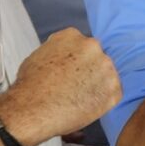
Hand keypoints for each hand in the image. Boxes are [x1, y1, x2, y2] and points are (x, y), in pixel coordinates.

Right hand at [0, 29, 121, 145]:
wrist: (32, 109)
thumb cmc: (30, 86)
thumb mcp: (38, 55)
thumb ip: (57, 50)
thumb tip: (64, 54)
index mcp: (71, 36)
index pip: (81, 45)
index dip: (76, 60)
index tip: (71, 70)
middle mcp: (92, 46)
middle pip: (96, 58)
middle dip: (88, 70)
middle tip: (75, 85)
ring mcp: (106, 67)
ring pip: (106, 75)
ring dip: (97, 84)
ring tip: (78, 97)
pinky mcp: (114, 89)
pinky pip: (112, 93)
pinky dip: (102, 100)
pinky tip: (86, 105)